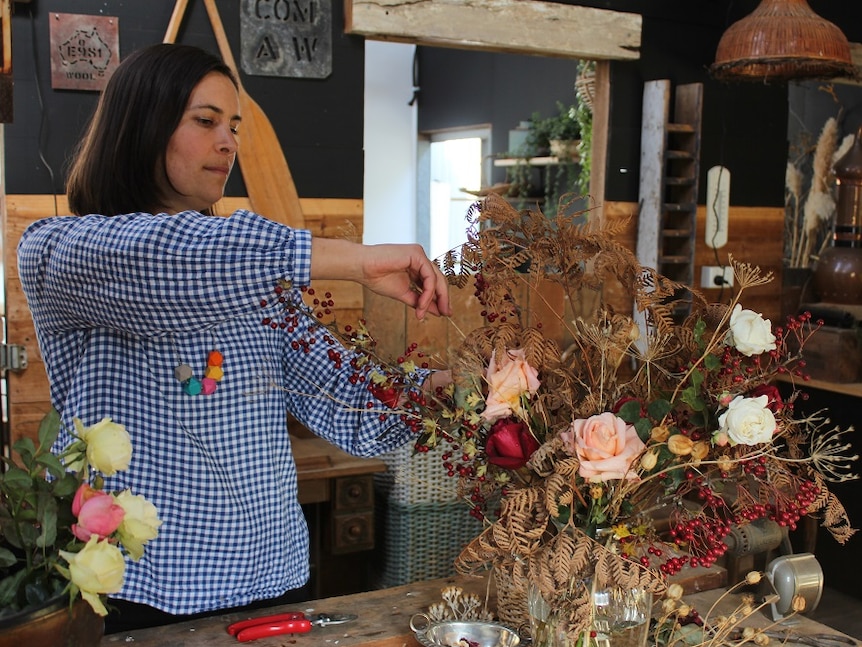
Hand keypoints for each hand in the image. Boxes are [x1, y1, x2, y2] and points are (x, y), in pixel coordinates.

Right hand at [310, 239, 450, 318]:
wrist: (362, 268)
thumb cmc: (377, 278)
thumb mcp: (403, 294)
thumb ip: (419, 301)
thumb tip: (436, 311)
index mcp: (417, 266)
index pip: (434, 282)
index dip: (440, 298)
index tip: (443, 313)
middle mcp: (420, 259)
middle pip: (439, 279)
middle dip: (443, 298)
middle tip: (446, 314)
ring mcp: (419, 255)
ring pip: (436, 279)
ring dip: (433, 298)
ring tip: (427, 312)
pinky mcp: (417, 254)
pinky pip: (429, 276)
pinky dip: (428, 292)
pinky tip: (421, 304)